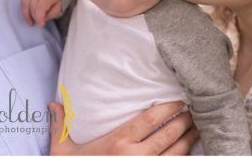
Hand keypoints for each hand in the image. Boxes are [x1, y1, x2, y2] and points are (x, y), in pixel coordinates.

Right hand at [21, 0, 62, 25]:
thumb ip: (52, 14)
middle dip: (35, 17)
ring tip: (31, 23)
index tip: (41, 24)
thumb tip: (43, 19)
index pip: (40, 8)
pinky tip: (27, 17)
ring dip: (27, 16)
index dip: (39, 18)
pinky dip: (24, 11)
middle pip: (33, 7)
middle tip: (38, 23)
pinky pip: (23, 3)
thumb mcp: (58, 7)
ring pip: (26, 5)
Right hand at [48, 101, 198, 154]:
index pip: (150, 119)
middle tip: (194, 111)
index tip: (178, 100)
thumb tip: (54, 103)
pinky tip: (188, 153)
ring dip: (189, 140)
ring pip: (176, 154)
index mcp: (117, 143)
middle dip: (184, 121)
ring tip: (197, 129)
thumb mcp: (63, 151)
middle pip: (168, 134)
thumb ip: (61, 126)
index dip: (168, 107)